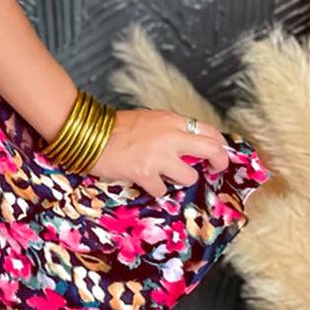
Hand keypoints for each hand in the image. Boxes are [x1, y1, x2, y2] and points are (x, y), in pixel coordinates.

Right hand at [88, 108, 230, 195]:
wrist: (89, 134)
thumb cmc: (116, 127)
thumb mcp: (149, 119)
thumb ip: (170, 130)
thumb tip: (188, 144)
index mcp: (171, 121)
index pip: (209, 131)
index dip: (219, 145)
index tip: (218, 153)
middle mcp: (170, 137)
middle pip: (211, 150)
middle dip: (218, 162)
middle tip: (214, 170)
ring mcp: (159, 157)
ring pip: (189, 177)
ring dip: (180, 180)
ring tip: (166, 176)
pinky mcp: (145, 174)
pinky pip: (162, 190)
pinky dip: (155, 188)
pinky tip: (145, 181)